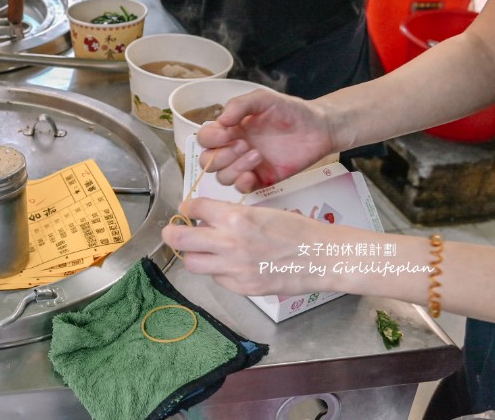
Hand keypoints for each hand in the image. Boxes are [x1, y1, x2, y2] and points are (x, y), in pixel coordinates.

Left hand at [162, 197, 332, 296]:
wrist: (323, 258)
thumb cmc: (298, 231)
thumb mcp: (261, 212)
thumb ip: (231, 216)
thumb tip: (207, 218)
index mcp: (236, 218)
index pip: (194, 208)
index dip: (188, 207)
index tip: (188, 210)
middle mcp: (230, 244)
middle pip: (180, 239)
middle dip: (172, 233)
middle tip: (172, 231)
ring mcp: (235, 269)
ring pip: (193, 263)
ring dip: (192, 254)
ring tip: (201, 250)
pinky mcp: (243, 288)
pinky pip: (218, 279)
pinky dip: (218, 271)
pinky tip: (230, 264)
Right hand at [197, 89, 335, 191]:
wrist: (319, 128)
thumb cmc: (291, 111)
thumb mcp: (263, 99)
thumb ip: (239, 105)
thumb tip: (220, 120)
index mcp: (230, 129)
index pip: (204, 138)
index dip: (211, 139)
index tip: (228, 133)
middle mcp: (234, 148)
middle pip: (207, 161)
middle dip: (222, 155)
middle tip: (245, 144)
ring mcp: (246, 166)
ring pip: (222, 176)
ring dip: (234, 168)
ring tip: (258, 155)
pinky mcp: (261, 180)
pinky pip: (240, 189)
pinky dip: (241, 183)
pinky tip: (253, 175)